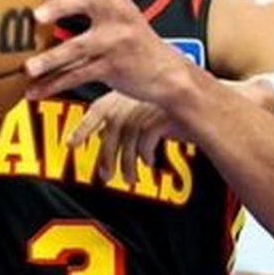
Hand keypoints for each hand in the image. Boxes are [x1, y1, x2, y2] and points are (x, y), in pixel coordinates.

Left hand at [24, 0, 193, 104]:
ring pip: (78, 47)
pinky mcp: (114, 68)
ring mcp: (116, 41)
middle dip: (60, 5)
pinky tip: (33, 91)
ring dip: (50, 58)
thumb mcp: (115, 10)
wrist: (167, 72)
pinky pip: (78, 76)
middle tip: (36, 15)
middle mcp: (116, 13)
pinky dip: (54, 85)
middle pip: (87, 0)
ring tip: (27, 68)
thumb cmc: (132, 37)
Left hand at [69, 91, 183, 185]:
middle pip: (112, 132)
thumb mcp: (143, 114)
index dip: (83, 128)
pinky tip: (148, 162)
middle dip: (106, 157)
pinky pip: (147, 141)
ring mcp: (148, 106)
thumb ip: (123, 124)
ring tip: (129, 179)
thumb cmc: (170, 111)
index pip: (97, 110)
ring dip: (127, 164)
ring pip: (128, 140)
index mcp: (124, 95)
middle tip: (106, 176)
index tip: (71, 144)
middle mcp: (133, 99)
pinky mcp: (162, 116)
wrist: (202, 103)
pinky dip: (145, 155)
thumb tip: (104, 144)